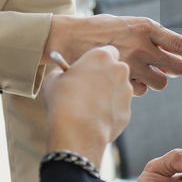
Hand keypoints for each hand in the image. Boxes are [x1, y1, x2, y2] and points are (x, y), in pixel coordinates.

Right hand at [40, 45, 131, 165]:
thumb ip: (62, 72)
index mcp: (101, 57)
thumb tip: (63, 74)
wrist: (77, 131)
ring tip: (88, 107)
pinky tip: (94, 119)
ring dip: (108, 95)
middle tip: (89, 87)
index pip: (108, 51)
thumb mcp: (53, 80)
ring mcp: (126, 91)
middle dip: (106, 77)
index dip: (98, 61)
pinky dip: (109, 112)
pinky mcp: (127, 111)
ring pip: (118, 90)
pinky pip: (118, 108)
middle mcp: (119, 70)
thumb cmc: (63, 101)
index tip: (89, 68)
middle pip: (116, 70)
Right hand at [45, 14, 181, 95]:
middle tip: (158, 66)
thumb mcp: (128, 25)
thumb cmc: (100, 30)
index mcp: (147, 27)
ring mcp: (131, 64)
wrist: (67, 37)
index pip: (181, 44)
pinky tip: (120, 78)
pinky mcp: (120, 80)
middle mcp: (142, 45)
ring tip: (135, 70)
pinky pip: (140, 91)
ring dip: (153, 80)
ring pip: (160, 83)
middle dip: (172, 70)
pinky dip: (135, 88)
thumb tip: (171, 56)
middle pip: (176, 69)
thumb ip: (150, 38)